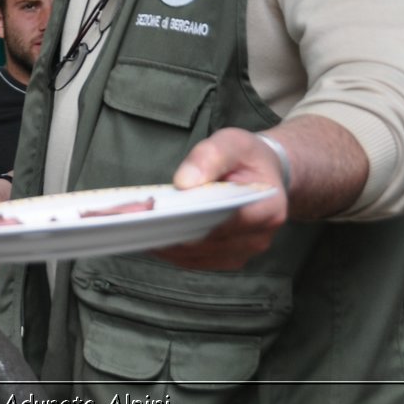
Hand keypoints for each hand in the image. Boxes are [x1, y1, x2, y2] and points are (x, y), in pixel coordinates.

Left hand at [151, 128, 288, 270]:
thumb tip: (184, 182)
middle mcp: (258, 237)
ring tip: (137, 228)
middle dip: (172, 232)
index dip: (193, 219)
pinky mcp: (228, 258)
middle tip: (136, 221)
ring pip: (198, 257)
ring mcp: (243, 252)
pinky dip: (172, 250)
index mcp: (267, 208)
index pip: (227, 221)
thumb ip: (210, 157)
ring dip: (167, 245)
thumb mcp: (233, 142)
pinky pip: (195, 261)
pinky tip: (151, 236)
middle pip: (208, 242)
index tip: (160, 214)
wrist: (266, 175)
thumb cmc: (248, 157)